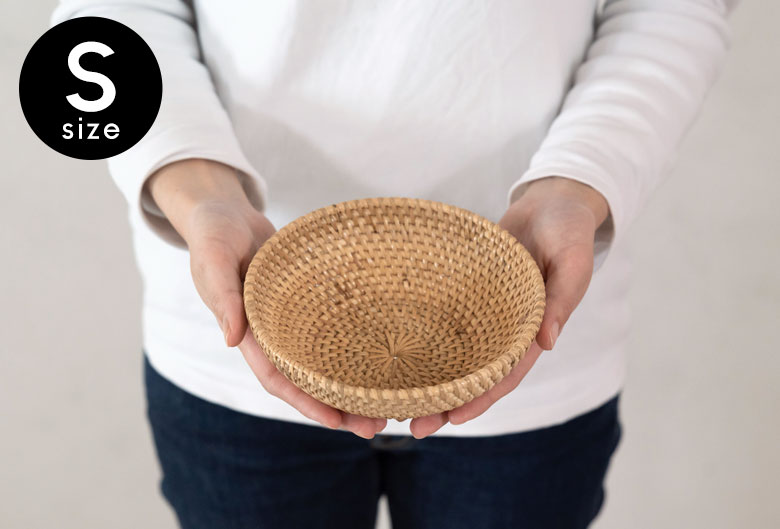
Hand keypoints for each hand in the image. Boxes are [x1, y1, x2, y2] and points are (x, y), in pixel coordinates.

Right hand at [147, 159, 385, 437]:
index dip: (305, 402)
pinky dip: (353, 345)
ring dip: (351, 383)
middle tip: (377, 425)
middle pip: (308, 380)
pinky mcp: (308, 301)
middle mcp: (272, 333)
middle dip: (338, 406)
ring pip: (324, 359)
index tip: (336, 422)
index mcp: (248, 333)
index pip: (278, 379)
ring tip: (388, 402)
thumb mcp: (213, 259)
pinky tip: (382, 354)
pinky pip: (333, 328)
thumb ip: (221, 296)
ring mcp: (292, 319)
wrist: (226, 213)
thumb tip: (232, 340)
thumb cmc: (213, 235)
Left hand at [409, 176, 609, 437]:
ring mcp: (485, 312)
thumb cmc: (569, 230)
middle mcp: (506, 328)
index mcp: (534, 330)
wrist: (552, 202)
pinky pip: (446, 321)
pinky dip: (427, 340)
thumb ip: (562, 300)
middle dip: (447, 402)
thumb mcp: (573, 261)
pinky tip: (398, 352)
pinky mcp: (469, 292)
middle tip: (412, 426)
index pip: (505, 374)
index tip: (454, 419)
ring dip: (432, 379)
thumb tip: (547, 343)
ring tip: (397, 401)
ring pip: (456, 353)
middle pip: (474, 374)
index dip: (481, 399)